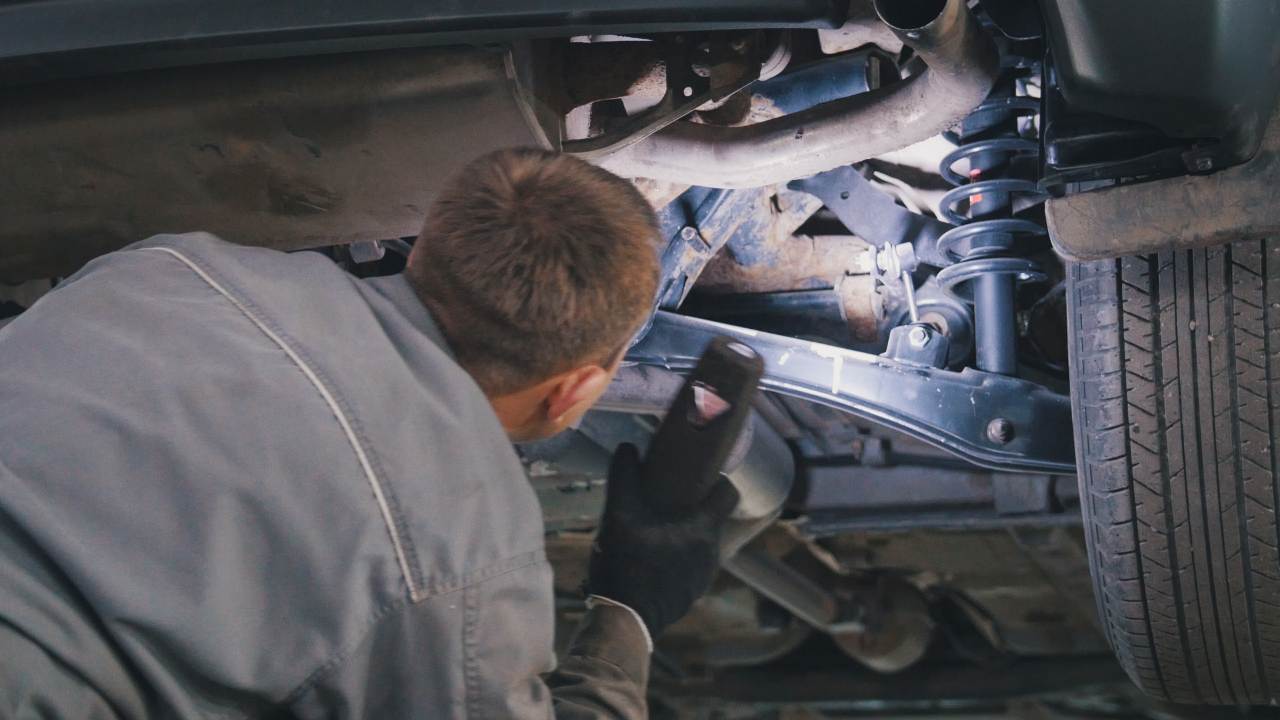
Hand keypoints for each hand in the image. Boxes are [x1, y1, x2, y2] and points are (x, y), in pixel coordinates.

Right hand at [584, 443, 740, 637]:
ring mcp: (704, 575)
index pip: (729, 493)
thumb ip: (624, 478)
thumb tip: (627, 448)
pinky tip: (654, 555)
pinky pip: (693, 563)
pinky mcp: (693, 592)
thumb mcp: (619, 515)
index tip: (698, 474)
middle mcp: (712, 550)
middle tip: (669, 497)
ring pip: (703, 541)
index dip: (718, 480)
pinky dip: (680, 554)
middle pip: (713, 517)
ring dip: (686, 531)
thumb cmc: (627, 563)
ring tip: (657, 526)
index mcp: (703, 527)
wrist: (625, 618)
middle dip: (695, 505)